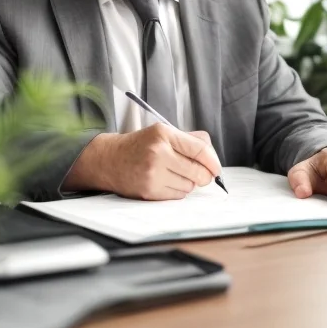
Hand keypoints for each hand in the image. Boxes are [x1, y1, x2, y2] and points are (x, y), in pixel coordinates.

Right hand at [65, 125, 220, 199]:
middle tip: (202, 175)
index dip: (213, 161)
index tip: (216, 168)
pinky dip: (178, 191)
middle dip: (204, 176)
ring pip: (189, 186)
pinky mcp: (149, 190)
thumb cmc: (140, 146)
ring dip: (189, 183)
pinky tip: (167, 182)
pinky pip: (177, 195)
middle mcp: (158, 152)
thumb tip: (212, 154)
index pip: (200, 149)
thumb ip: (188, 139)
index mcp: (163, 134)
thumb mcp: (162, 132)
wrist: (110, 159)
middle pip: (198, 171)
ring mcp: (153, 173)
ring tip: (175, 174)